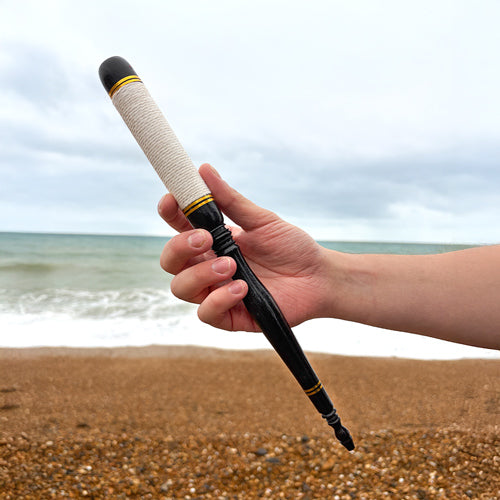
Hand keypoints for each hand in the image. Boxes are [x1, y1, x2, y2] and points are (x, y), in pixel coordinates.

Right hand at [158, 164, 330, 331]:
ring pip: (182, 287)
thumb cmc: (291, 247)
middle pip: (170, 261)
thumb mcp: (262, 221)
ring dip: (201, 274)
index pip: (178, 227)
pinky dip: (219, 300)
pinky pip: (206, 313)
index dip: (169, 213)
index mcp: (213, 241)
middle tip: (205, 238)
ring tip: (231, 264)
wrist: (319, 277)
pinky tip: (242, 288)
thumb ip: (231, 200)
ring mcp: (217, 292)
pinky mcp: (231, 316)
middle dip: (180, 247)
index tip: (172, 199)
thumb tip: (204, 170)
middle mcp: (208, 266)